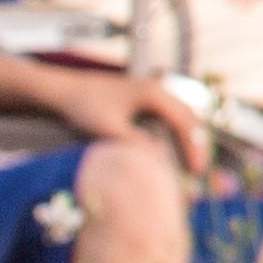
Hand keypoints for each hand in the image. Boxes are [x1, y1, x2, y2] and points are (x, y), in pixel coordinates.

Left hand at [32, 61, 208, 176]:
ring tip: (189, 164)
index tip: (196, 171)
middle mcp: (157, 91)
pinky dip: (174, 134)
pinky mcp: (141, 101)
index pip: (184, 122)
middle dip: (196, 144)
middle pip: (188, 117)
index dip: (193, 147)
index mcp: (154, 94)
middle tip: (198, 171)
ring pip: (179, 116)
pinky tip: (170, 151)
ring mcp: (150, 94)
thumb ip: (134, 143)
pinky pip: (167, 117)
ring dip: (187, 139)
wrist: (64, 92)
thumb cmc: (84, 108)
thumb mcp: (108, 129)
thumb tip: (159, 160)